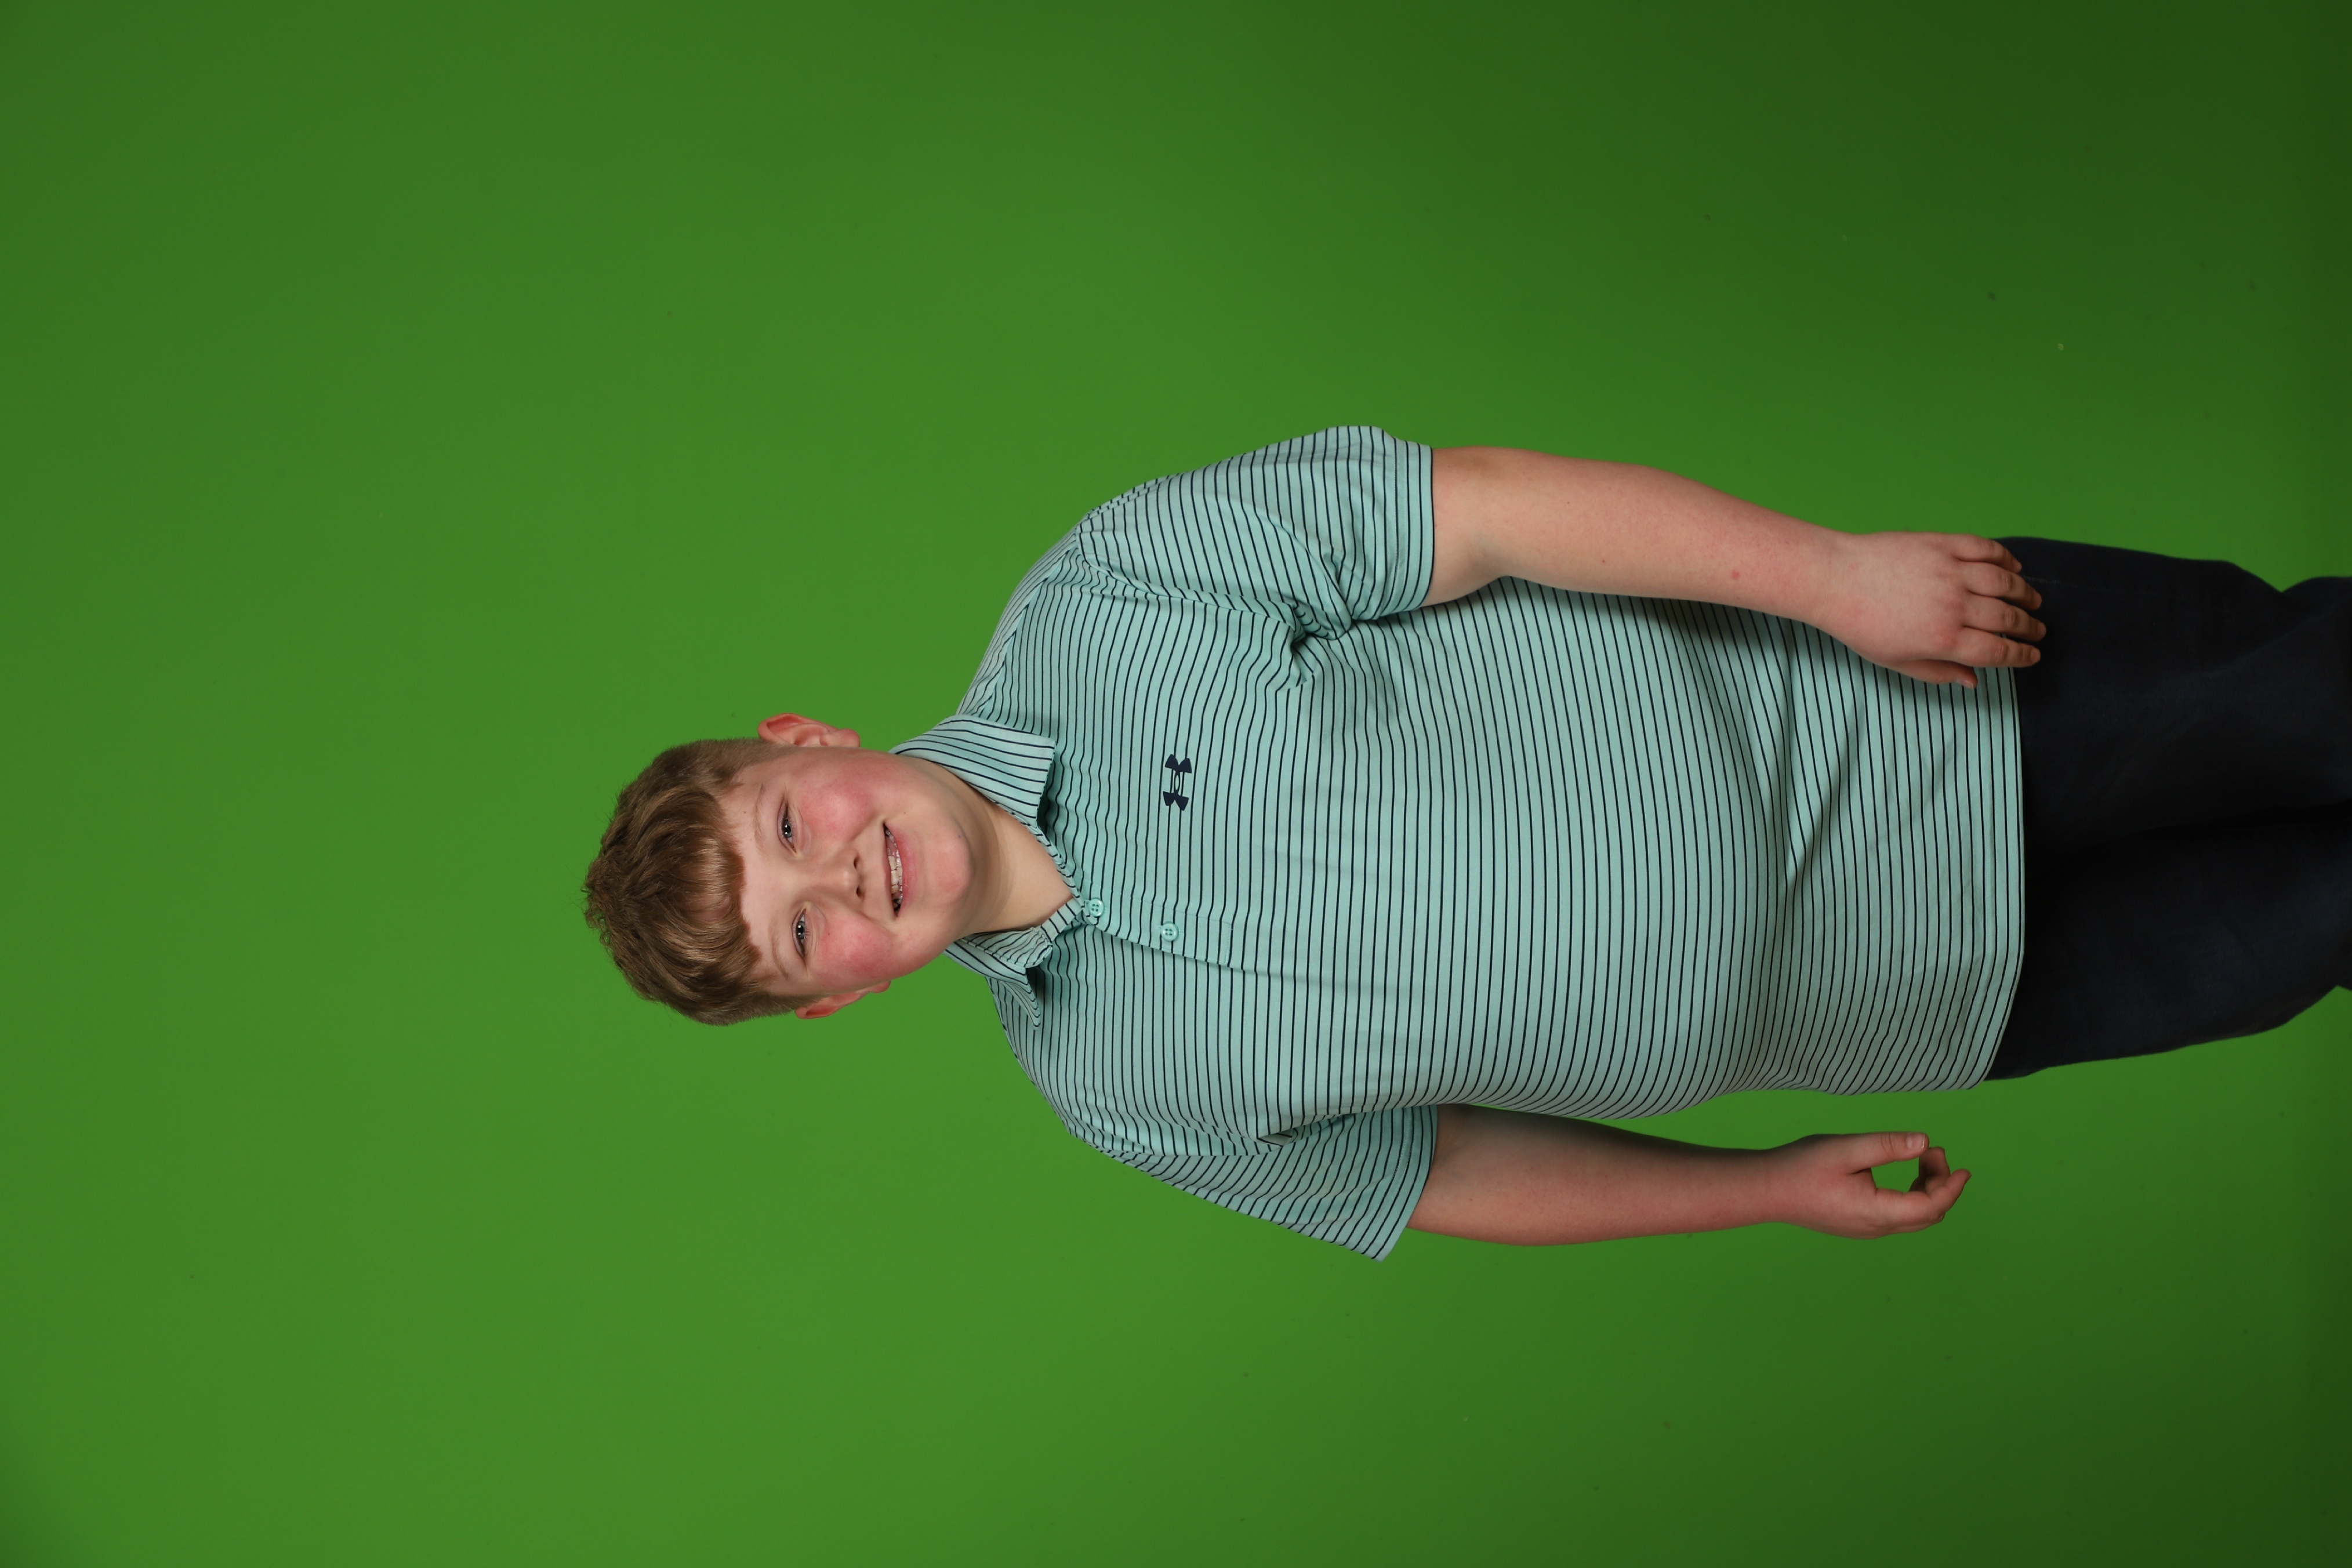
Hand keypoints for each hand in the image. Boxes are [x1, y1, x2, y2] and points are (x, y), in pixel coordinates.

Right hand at [1765, 1131, 1970, 1237]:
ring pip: (1914, 1217)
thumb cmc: (1802, 1167)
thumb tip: (1925, 1142)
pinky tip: (1903, 1174)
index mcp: (1876, 1212)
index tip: (1962, 1167)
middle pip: (1927, 1215)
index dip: (1951, 1188)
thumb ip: (1887, 1146)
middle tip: (1935, 1151)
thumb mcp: (1846, 1149)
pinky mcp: (1858, 1224)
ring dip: (1926, 1189)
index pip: (1929, 1208)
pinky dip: (1911, 1196)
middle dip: (1941, 1184)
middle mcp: (1875, 1228)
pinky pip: (1898, 1216)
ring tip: (1922, 1157)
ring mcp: (1866, 1229)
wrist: (1767, 1190)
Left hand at [1806, 533, 2044, 687]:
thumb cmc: (1859, 624)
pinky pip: (1985, 549)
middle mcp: (1952, 606)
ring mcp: (1949, 572)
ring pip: (2004, 583)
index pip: (1997, 651)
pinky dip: (2005, 559)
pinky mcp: (1942, 544)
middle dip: (2029, 627)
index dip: (2021, 655)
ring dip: (2025, 593)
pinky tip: (2013, 568)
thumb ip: (1938, 672)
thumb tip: (1973, 681)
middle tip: (2038, 630)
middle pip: (2007, 619)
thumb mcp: (1895, 661)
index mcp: (1942, 640)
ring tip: (2033, 600)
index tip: (2033, 656)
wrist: (1833, 579)